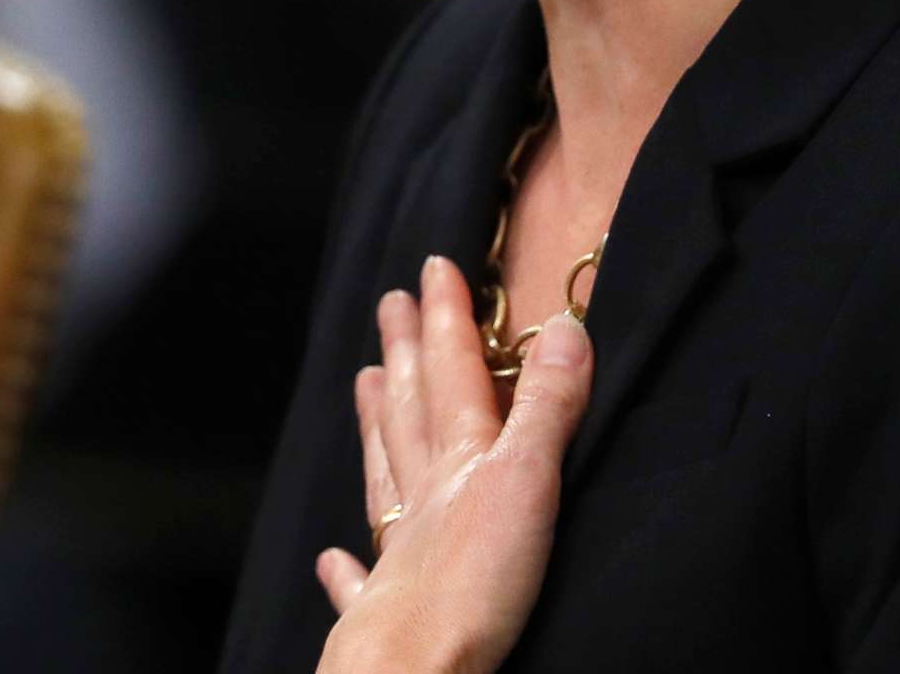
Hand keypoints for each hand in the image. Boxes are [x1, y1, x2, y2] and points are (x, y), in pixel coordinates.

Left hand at [312, 254, 594, 673]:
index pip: (453, 374)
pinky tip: (331, 559)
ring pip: (387, 477)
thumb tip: (568, 329)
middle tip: (387, 304)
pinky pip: (364, 582)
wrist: (413, 672)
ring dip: (376, 428)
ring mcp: (401, 556)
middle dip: (404, 356)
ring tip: (361, 385)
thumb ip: (548, 411)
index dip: (447, 319)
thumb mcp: (528, 484)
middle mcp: (425, 499)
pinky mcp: (389, 616)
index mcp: (461, 463)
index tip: (435, 266)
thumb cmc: (473, 585)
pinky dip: (347, 567)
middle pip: (411, 412)